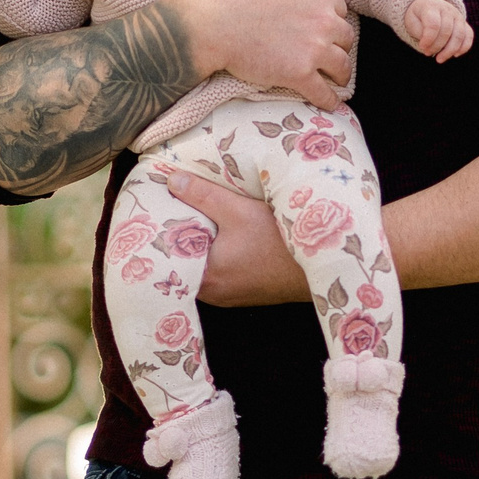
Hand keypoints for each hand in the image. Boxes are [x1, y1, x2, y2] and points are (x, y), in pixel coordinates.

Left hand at [161, 171, 308, 306]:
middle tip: (172, 212)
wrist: (322, 265)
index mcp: (204, 277)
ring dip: (200, 248)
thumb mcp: (239, 211)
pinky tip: (221, 238)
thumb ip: (203, 195)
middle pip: (183, 263)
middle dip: (180, 239)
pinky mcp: (243, 293)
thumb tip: (173, 181)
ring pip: (201, 269)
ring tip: (194, 220)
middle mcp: (212, 294)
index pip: (168, 257)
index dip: (161, 235)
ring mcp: (228, 296)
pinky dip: (215, 257)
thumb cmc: (279, 243)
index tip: (156, 215)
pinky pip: (218, 274)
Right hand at [168, 0, 352, 111]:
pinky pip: (324, 93)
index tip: (321, 26)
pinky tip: (330, 104)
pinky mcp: (299, 74)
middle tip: (328, 53)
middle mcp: (324, 19)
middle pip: (345, 37)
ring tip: (335, 79)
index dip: (330, 17)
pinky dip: (330, 101)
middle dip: (338, 45)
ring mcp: (313, 48)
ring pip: (341, 66)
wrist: (209, 20)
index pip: (340, 8)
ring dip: (340, 74)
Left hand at [402, 0, 472, 61]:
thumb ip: (421, 32)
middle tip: (427, 53)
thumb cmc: (418, 17)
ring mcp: (458, 16)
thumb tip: (431, 45)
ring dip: (449, 51)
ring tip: (439, 59)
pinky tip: (455, 55)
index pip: (434, 24)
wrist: (428, 6)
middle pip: (446, 31)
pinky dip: (464, 47)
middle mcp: (447, 9)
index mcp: (432, 6)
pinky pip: (469, 36)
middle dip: (436, 46)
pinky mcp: (464, 23)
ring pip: (459, 35)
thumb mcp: (412, 21)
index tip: (422, 47)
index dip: (428, 39)